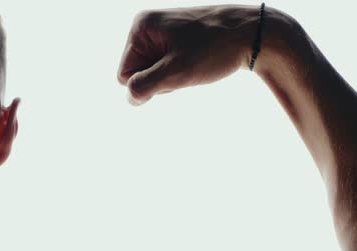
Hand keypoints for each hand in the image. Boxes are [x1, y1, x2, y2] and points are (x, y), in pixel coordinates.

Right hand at [117, 5, 259, 104]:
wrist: (254, 34)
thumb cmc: (215, 49)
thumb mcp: (176, 73)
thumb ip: (144, 87)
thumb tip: (130, 98)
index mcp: (140, 27)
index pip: (124, 74)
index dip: (149, 82)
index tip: (175, 69)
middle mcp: (147, 26)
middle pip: (137, 72)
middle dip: (160, 78)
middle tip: (187, 66)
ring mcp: (161, 31)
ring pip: (152, 72)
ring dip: (172, 76)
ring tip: (195, 62)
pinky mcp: (175, 37)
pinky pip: (166, 65)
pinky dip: (180, 70)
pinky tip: (197, 61)